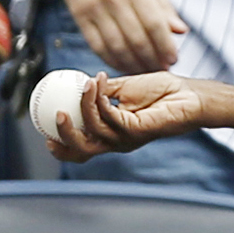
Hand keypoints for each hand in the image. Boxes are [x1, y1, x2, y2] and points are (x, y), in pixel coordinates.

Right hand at [48, 71, 205, 161]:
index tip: (45, 133)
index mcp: (112, 134)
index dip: (62, 147)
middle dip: (64, 136)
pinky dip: (98, 97)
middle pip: (82, 151)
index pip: (82, 149)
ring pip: (93, 130)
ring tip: (83, 85)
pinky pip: (108, 115)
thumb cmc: (161, 91)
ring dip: (84, 104)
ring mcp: (127, 137)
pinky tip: (97, 81)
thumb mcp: (124, 88)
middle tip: (55, 116)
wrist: (188, 93)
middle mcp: (118, 141)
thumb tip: (79, 84)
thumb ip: (103, 91)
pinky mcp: (136, 130)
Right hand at [58, 0, 185, 73]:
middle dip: (152, 60)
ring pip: (116, 47)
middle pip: (136, 39)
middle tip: (161, 69)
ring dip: (133, 65)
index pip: (154, 23)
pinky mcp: (79, 17)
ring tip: (145, 71)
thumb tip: (181, 32)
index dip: (165, 46)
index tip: (173, 59)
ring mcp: (94, 8)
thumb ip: (164, 5)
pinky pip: (97, 46)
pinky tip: (124, 65)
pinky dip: (112, 60)